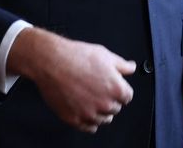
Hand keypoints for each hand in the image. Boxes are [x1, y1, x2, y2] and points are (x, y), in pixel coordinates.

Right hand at [7, 27, 136, 132]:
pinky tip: (86, 112)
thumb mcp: (106, 55)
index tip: (114, 87)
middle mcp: (105, 104)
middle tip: (100, 90)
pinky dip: (89, 121)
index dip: (120, 90)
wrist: (52, 62)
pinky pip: (89, 127)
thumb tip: (131, 67)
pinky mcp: (74, 119)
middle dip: (110, 100)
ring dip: (101, 112)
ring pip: (103, 119)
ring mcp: (89, 113)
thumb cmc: (77, 57)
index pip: (127, 97)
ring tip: (92, 99)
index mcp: (116, 89)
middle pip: (115, 108)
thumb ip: (122, 65)